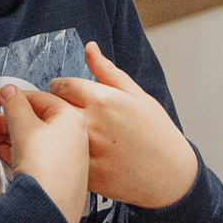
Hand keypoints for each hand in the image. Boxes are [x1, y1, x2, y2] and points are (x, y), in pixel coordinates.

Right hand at [0, 84, 88, 222]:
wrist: (49, 209)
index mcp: (71, 119)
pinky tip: (4, 153)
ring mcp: (68, 159)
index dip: (14, 97)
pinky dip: (19, 152)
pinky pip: (38, 157)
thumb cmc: (44, 168)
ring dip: (8, 136)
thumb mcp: (23, 126)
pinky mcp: (60, 177)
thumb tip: (10, 91)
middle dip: (5, 121)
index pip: (39, 98)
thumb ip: (15, 104)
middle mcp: (75, 137)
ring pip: (34, 139)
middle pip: (35, 120)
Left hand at [31, 42, 198, 208]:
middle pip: (52, 108)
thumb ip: (107, 71)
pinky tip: (74, 156)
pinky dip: (62, 155)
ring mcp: (86, 151)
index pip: (61, 86)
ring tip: (67, 135)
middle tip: (65, 114)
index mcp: (103, 100)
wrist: (170, 176)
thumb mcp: (138, 95)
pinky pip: (62, 158)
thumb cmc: (158, 133)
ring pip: (53, 135)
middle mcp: (91, 124)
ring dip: (54, 132)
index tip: (63, 94)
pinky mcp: (85, 174)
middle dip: (54, 107)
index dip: (59, 88)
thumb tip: (90, 47)